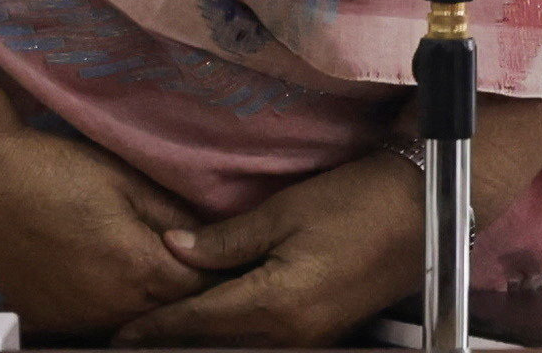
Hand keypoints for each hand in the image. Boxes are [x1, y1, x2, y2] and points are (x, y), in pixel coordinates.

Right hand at [0, 56, 209, 339]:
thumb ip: (174, 214)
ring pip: (135, 323)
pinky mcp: (51, 322)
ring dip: (152, 304)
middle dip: (191, 294)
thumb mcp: (123, 178)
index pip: (204, 288)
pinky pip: (97, 323)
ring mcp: (78, 320)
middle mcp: (111, 306)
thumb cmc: (52, 170)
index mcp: (137, 266)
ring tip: (152, 271)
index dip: (223, 273)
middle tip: (201, 268)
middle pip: (172, 314)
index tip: (237, 259)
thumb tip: (215, 235)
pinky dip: (113, 309)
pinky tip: (110, 280)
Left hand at [112, 149, 423, 348]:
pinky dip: (236, 334)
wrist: (420, 207)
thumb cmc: (354, 202)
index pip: (200, 322)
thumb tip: (174, 248)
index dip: (157, 327)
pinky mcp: (326, 329)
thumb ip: (226, 239)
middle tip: (135, 336)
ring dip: (206, 340)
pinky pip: (268, 341)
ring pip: (243, 347)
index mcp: (276, 304)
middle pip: (219, 345)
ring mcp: (313, 336)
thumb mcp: (284, 212)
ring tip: (168, 332)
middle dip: (176, 341)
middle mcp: (293, 334)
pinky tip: (219, 321)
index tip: (122, 333)